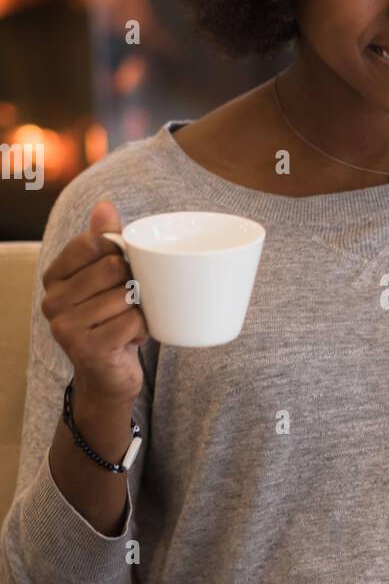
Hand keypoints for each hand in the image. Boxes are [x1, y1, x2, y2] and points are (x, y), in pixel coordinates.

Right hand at [41, 200, 149, 406]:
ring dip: (140, 310)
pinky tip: (131, 338)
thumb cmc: (111, 321)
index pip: (91, 243)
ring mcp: (65, 326)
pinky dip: (142, 329)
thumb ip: (104, 241)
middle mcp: (52, 301)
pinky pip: (131, 321)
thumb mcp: (106, 279)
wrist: (108, 377)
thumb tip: (104, 205)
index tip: (122, 270)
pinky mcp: (86, 347)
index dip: (118, 252)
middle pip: (111, 268)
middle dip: (133, 283)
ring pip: (125, 296)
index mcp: (54, 277)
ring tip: (128, 322)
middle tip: (130, 301)